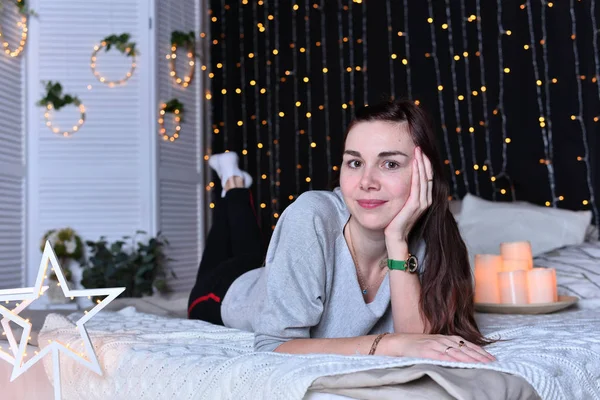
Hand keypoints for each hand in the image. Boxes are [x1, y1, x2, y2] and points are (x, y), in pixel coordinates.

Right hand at [381, 333, 495, 362]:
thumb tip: (463, 355)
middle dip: (479, 356)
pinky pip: (441, 356)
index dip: (479, 351)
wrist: (399, 342)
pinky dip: (451, 359)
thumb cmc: (417, 345)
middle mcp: (442, 340)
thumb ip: (447, 348)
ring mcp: (434, 345)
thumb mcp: (435, 344)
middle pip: (464, 348)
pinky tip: (459, 363)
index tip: (491, 358)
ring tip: (481, 364)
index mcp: (445, 338)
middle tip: (491, 362)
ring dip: (469, 358)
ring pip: (455, 352)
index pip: (466, 344)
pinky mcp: (426, 351)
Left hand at [383, 147, 432, 241]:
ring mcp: (422, 203)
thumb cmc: (395, 221)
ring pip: (424, 178)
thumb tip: (401, 180)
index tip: (419, 151)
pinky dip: (417, 174)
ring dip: (422, 163)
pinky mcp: (415, 206)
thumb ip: (404, 193)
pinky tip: (415, 164)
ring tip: (418, 151)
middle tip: (420, 146)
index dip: (424, 163)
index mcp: (423, 198)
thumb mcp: (401, 203)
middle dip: (424, 160)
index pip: (427, 177)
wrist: (394, 238)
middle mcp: (426, 200)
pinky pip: (417, 186)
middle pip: (428, 175)